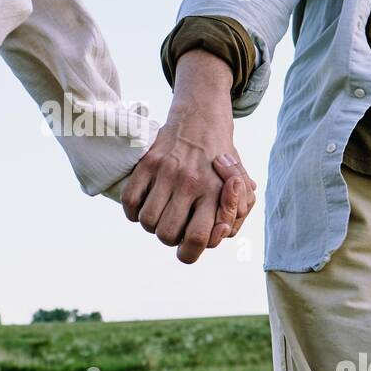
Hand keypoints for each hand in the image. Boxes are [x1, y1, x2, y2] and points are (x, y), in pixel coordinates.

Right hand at [121, 51, 256, 263]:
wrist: (201, 118)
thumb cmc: (221, 159)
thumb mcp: (241, 183)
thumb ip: (237, 211)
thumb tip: (222, 232)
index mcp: (214, 191)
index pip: (198, 238)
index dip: (191, 252)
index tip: (189, 245)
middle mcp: (190, 182)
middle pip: (167, 235)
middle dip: (169, 238)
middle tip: (175, 226)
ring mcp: (166, 172)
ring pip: (147, 221)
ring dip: (151, 225)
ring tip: (160, 214)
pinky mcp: (147, 163)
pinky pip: (129, 201)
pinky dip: (133, 212)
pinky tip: (144, 205)